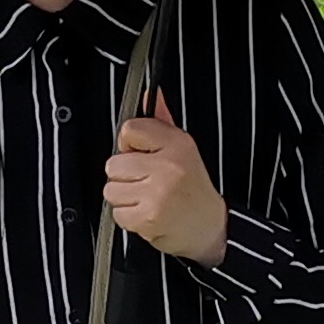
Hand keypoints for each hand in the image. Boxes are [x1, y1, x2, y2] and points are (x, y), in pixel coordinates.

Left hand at [105, 93, 227, 263]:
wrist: (212, 229)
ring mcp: (159, 192)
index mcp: (177, 143)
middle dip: (124, 177)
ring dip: (125, 199)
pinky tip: (149, 214)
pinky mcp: (150, 217)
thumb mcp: (184, 150)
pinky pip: (118, 214)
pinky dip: (129, 218)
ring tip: (148, 200)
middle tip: (146, 183)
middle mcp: (168, 165)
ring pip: (111, 190)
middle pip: (114, 163)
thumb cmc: (194, 190)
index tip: (140, 156)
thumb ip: (162, 122)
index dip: (128, 145)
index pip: (129, 130)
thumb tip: (151, 95)